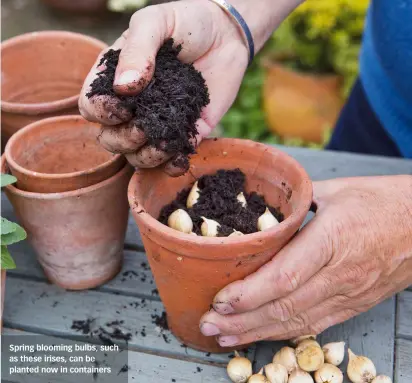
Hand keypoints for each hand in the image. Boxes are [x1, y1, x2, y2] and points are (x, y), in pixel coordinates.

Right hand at [79, 0, 248, 175]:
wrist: (226, 35)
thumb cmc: (185, 23)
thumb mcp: (155, 23)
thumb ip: (137, 50)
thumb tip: (125, 87)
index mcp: (115, 79)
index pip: (91, 106)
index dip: (100, 113)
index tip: (123, 106)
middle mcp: (133, 106)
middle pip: (110, 139)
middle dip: (122, 140)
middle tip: (142, 126)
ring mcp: (158, 122)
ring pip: (137, 156)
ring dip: (146, 156)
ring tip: (165, 141)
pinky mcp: (184, 133)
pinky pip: (170, 160)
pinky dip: (172, 166)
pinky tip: (180, 160)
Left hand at [200, 176, 411, 346]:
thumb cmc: (382, 202)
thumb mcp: (336, 190)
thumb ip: (296, 201)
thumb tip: (261, 209)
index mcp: (333, 239)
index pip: (284, 276)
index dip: (248, 294)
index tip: (219, 300)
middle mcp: (340, 274)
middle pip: (284, 306)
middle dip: (241, 320)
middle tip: (207, 322)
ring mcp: (348, 294)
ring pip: (296, 322)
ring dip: (256, 332)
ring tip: (224, 336)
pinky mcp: (353, 305)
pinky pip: (314, 325)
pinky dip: (282, 334)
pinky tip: (260, 335)